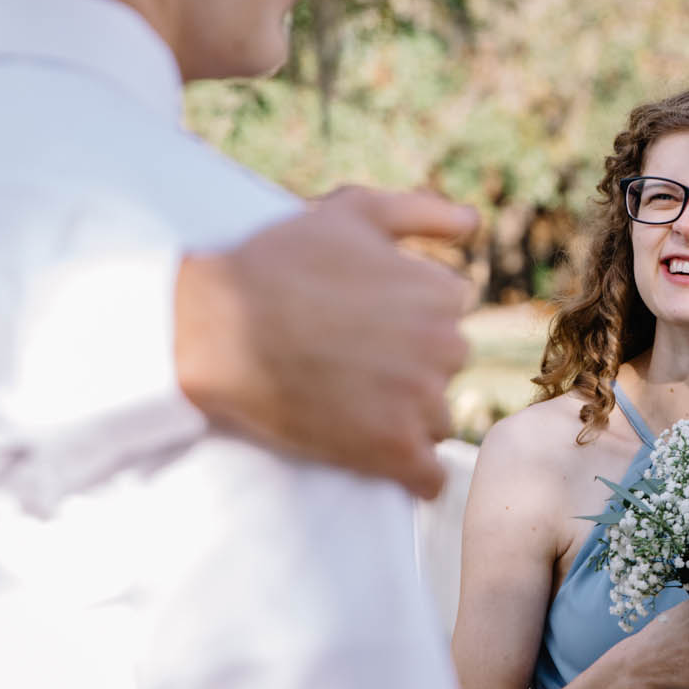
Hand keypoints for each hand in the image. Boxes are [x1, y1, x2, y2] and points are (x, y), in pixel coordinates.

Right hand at [174, 187, 475, 497]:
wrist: (216, 326)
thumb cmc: (279, 261)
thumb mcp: (352, 212)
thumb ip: (421, 211)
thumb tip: (473, 223)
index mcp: (441, 294)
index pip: (450, 312)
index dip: (410, 316)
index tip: (369, 321)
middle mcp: (444, 347)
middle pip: (447, 368)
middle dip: (412, 367)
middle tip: (354, 365)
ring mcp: (420, 401)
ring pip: (437, 421)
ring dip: (408, 420)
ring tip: (352, 408)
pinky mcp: (392, 450)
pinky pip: (429, 477)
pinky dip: (414, 476)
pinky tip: (384, 463)